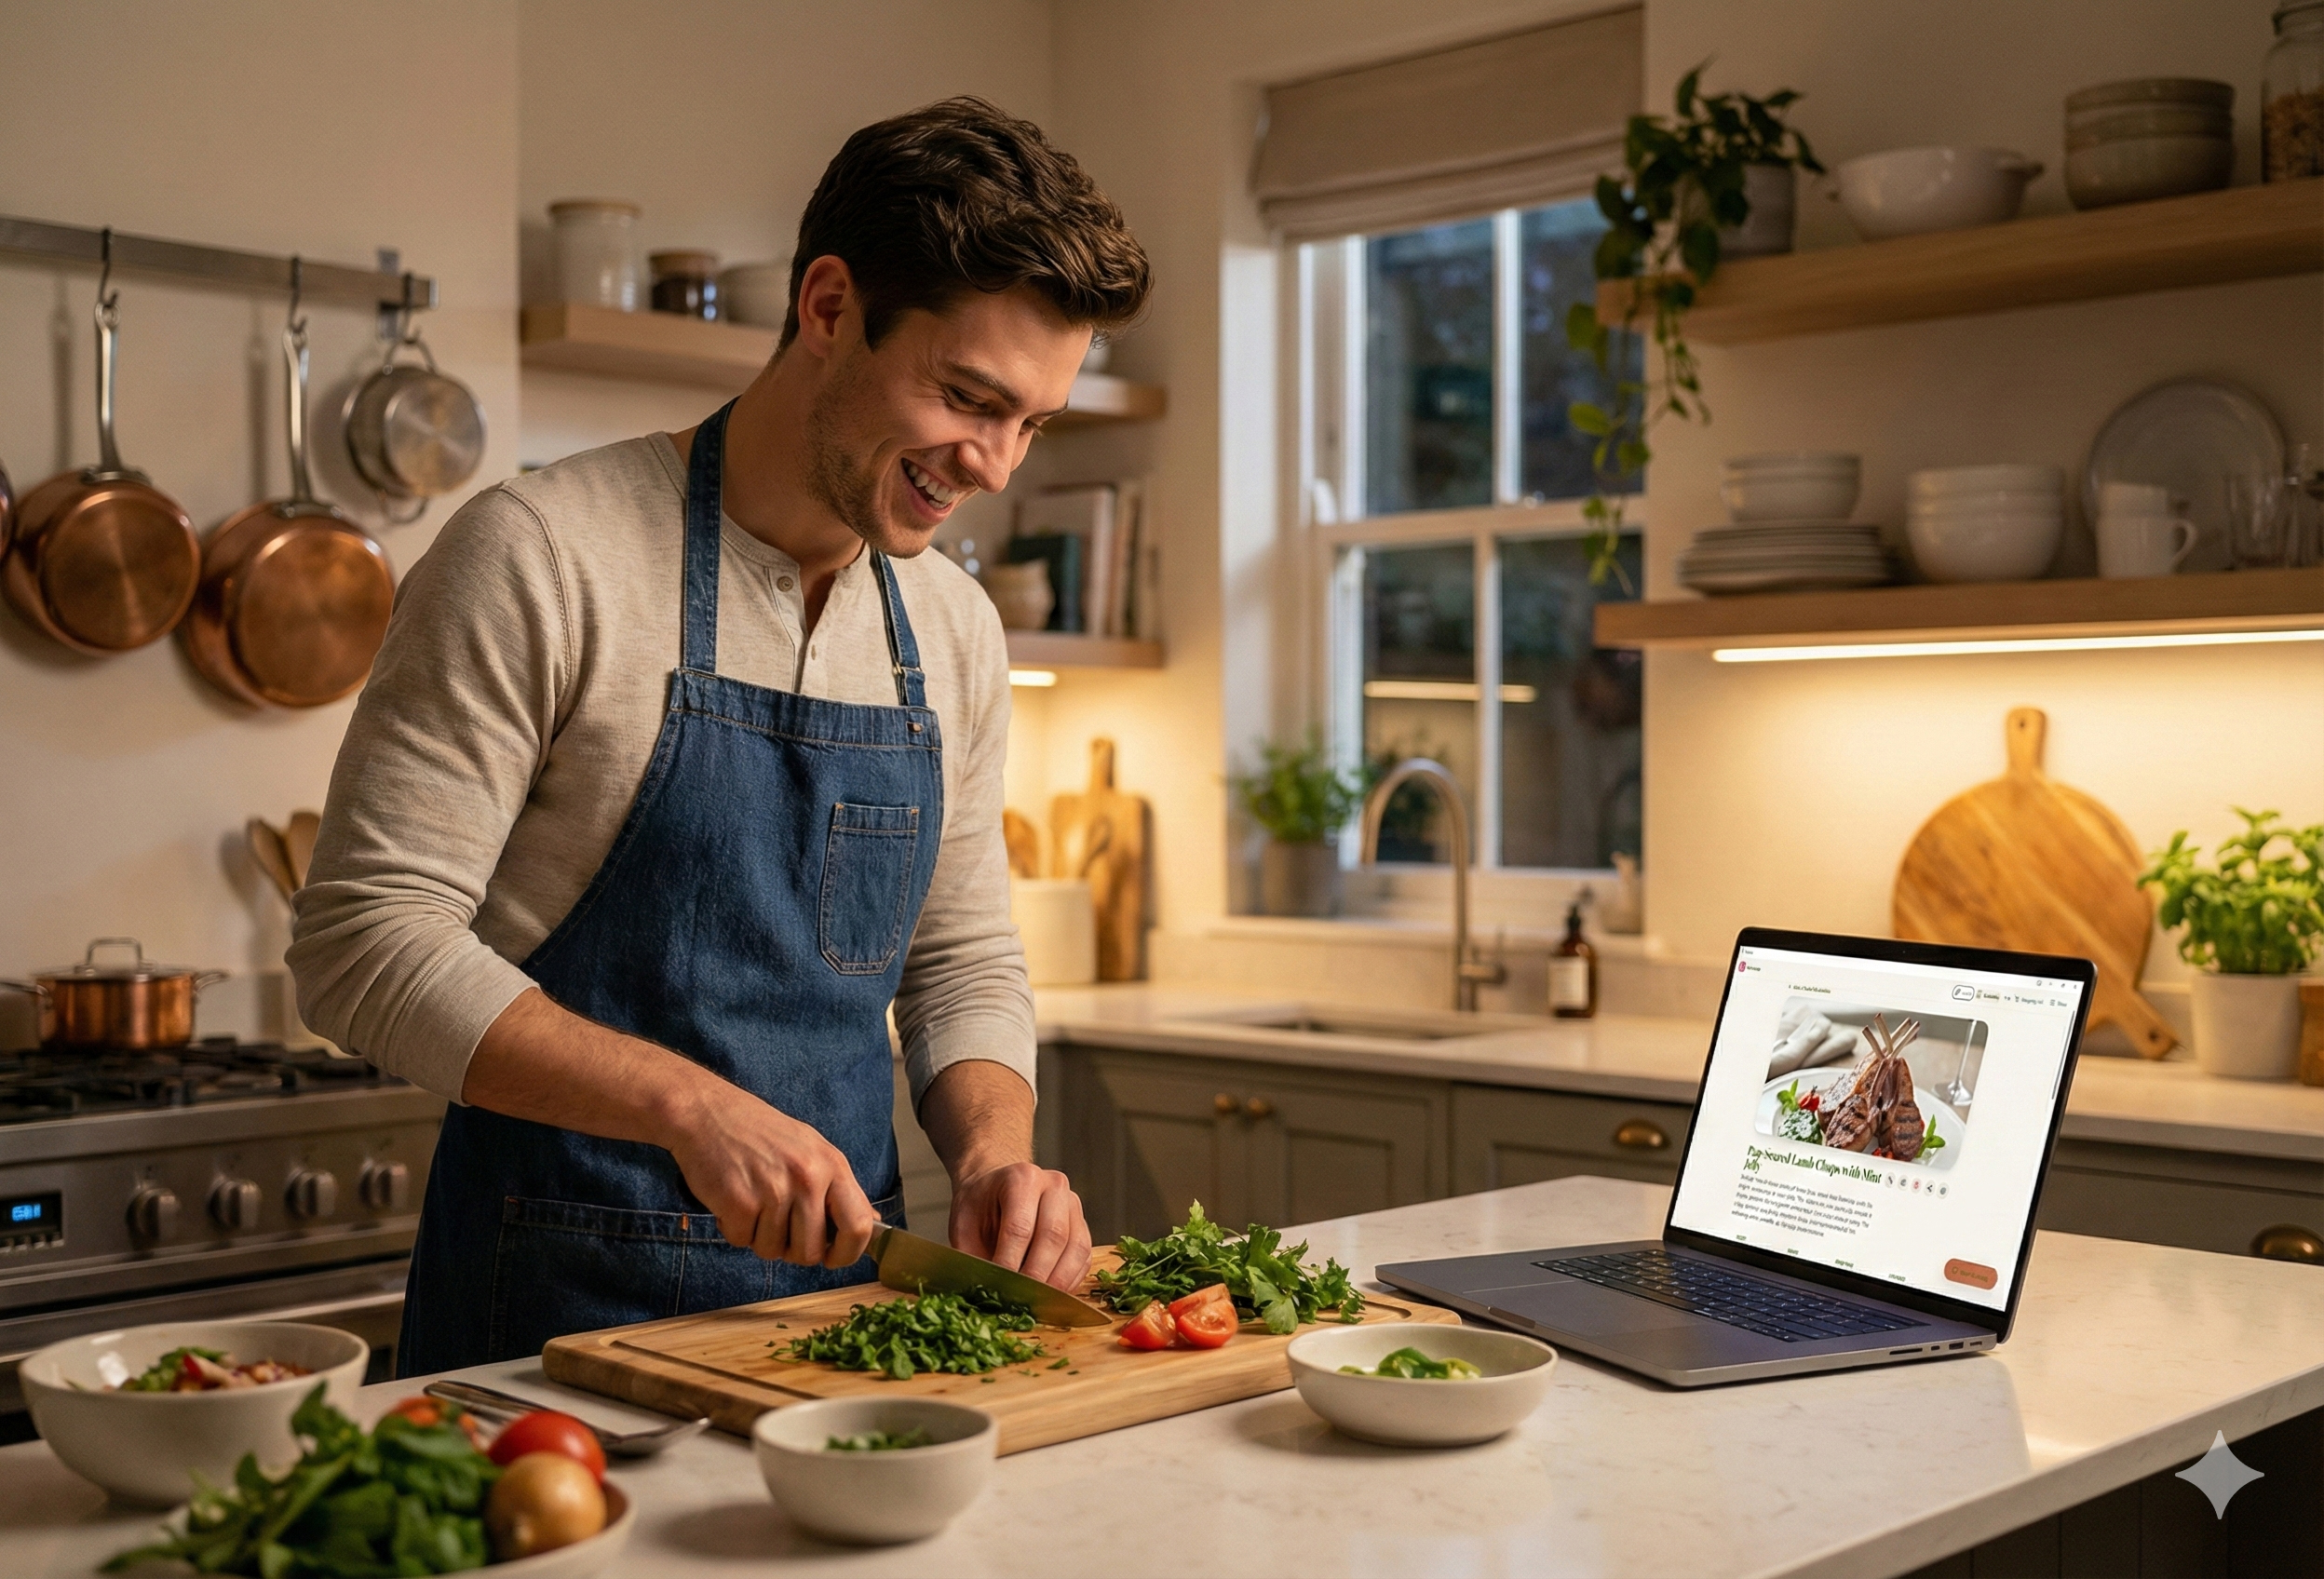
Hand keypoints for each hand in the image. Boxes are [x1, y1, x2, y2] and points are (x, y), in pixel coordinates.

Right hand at [661, 1084, 878, 1269]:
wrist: (708, 1112)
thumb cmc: (761, 1133)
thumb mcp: (812, 1149)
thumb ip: (839, 1188)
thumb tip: (870, 1224)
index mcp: (832, 1165)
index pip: (858, 1226)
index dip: (847, 1254)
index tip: (832, 1258)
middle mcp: (808, 1178)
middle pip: (811, 1251)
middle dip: (793, 1250)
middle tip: (777, 1226)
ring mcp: (773, 1190)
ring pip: (773, 1251)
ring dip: (759, 1237)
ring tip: (753, 1203)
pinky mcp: (739, 1202)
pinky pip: (741, 1241)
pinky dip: (734, 1228)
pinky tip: (732, 1199)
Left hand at [948, 1160, 1090, 1290]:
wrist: (995, 1186)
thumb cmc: (979, 1205)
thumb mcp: (963, 1224)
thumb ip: (971, 1254)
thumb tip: (982, 1291)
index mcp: (1021, 1178)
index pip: (1020, 1226)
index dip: (1009, 1262)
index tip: (999, 1287)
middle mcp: (1053, 1186)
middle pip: (1053, 1235)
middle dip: (1036, 1274)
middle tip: (1020, 1300)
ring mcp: (1073, 1204)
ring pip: (1076, 1247)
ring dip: (1058, 1281)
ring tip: (1037, 1302)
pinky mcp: (1082, 1225)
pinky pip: (1084, 1257)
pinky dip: (1070, 1280)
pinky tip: (1052, 1296)